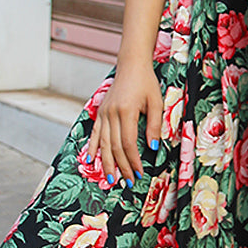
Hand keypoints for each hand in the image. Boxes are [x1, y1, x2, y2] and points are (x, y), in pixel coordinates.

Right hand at [84, 61, 162, 187]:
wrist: (131, 65)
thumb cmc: (146, 83)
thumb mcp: (156, 102)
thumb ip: (154, 125)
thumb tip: (153, 147)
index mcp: (126, 111)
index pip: (128, 143)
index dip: (133, 160)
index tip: (139, 173)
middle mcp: (111, 114)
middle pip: (115, 147)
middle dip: (121, 166)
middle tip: (127, 182)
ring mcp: (104, 113)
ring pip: (103, 143)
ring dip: (107, 162)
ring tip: (111, 177)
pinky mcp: (100, 112)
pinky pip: (95, 133)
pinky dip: (93, 147)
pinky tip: (91, 159)